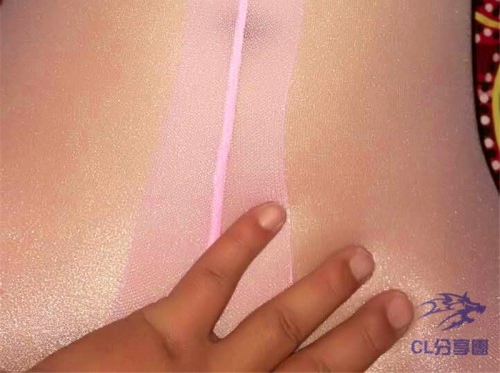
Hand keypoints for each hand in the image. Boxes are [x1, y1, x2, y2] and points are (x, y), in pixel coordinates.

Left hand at [30, 203, 413, 371]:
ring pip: (275, 326)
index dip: (348, 365)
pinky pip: (209, 281)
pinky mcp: (160, 336)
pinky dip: (242, 245)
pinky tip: (272, 213)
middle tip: (401, 302)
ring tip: (360, 256)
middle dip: (360, 340)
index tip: (379, 341)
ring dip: (322, 292)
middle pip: (312, 370)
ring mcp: (201, 369)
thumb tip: (265, 367)